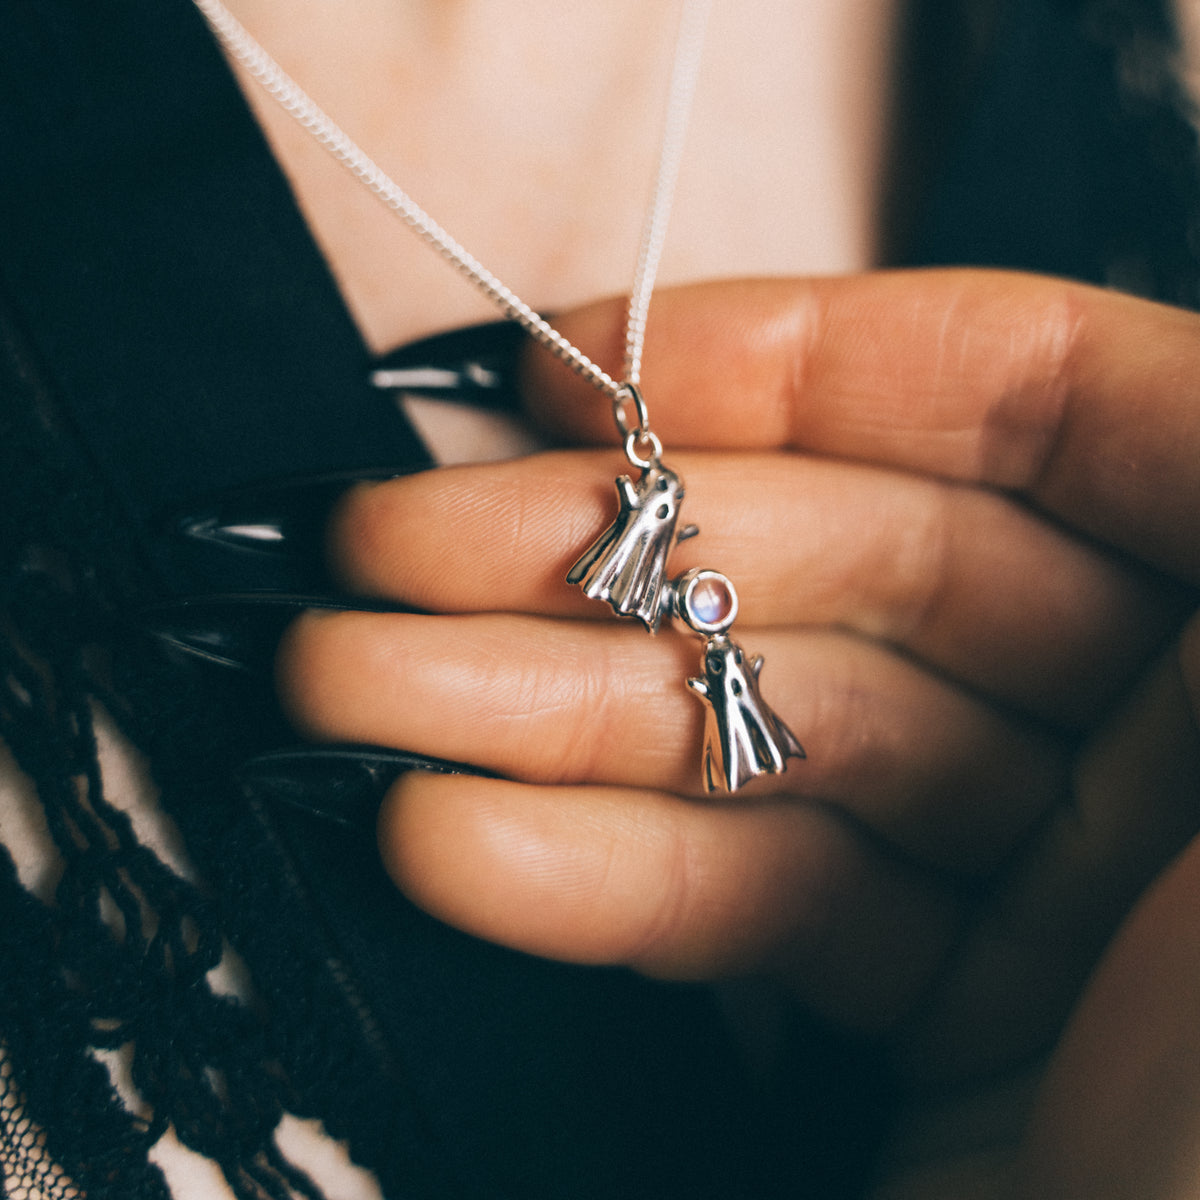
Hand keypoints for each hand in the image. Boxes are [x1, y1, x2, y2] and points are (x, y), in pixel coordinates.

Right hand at [276, 272, 1199, 1193]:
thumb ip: (1196, 460)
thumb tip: (1020, 349)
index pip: (1044, 406)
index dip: (823, 362)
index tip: (607, 375)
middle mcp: (1167, 731)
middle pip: (852, 566)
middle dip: (600, 549)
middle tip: (383, 546)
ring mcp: (1042, 874)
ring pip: (767, 739)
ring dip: (539, 712)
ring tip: (349, 682)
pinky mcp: (939, 1010)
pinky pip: (758, 903)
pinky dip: (601, 878)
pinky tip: (447, 841)